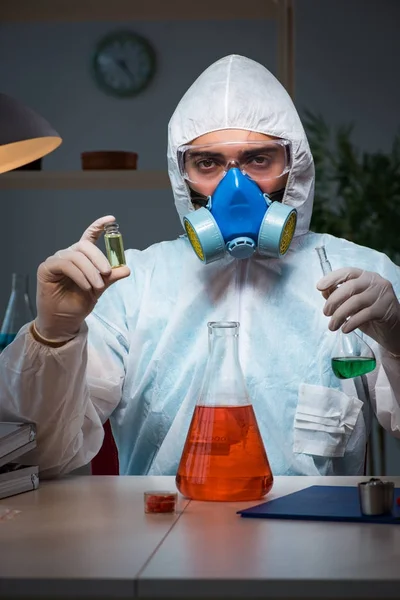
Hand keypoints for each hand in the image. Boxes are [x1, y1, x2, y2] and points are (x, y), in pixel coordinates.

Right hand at [36, 216, 130, 340]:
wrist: (64, 321)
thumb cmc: (78, 303)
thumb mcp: (99, 289)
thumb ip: (110, 277)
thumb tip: (126, 268)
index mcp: (81, 257)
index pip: (89, 236)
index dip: (99, 226)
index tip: (112, 220)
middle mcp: (68, 255)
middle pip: (84, 246)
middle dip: (99, 258)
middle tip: (107, 273)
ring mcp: (56, 260)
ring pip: (76, 256)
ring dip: (90, 271)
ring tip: (97, 286)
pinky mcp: (46, 268)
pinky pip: (65, 264)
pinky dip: (79, 275)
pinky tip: (85, 286)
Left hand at [317, 267, 399, 355]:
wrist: (392, 330)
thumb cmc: (369, 314)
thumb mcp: (352, 304)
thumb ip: (339, 295)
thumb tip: (324, 291)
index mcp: (365, 276)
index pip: (348, 272)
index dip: (332, 278)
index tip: (319, 287)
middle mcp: (375, 281)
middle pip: (350, 286)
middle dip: (334, 300)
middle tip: (326, 313)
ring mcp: (383, 294)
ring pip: (356, 301)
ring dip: (340, 315)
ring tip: (332, 326)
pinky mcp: (387, 308)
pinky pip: (365, 314)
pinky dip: (351, 322)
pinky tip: (345, 329)